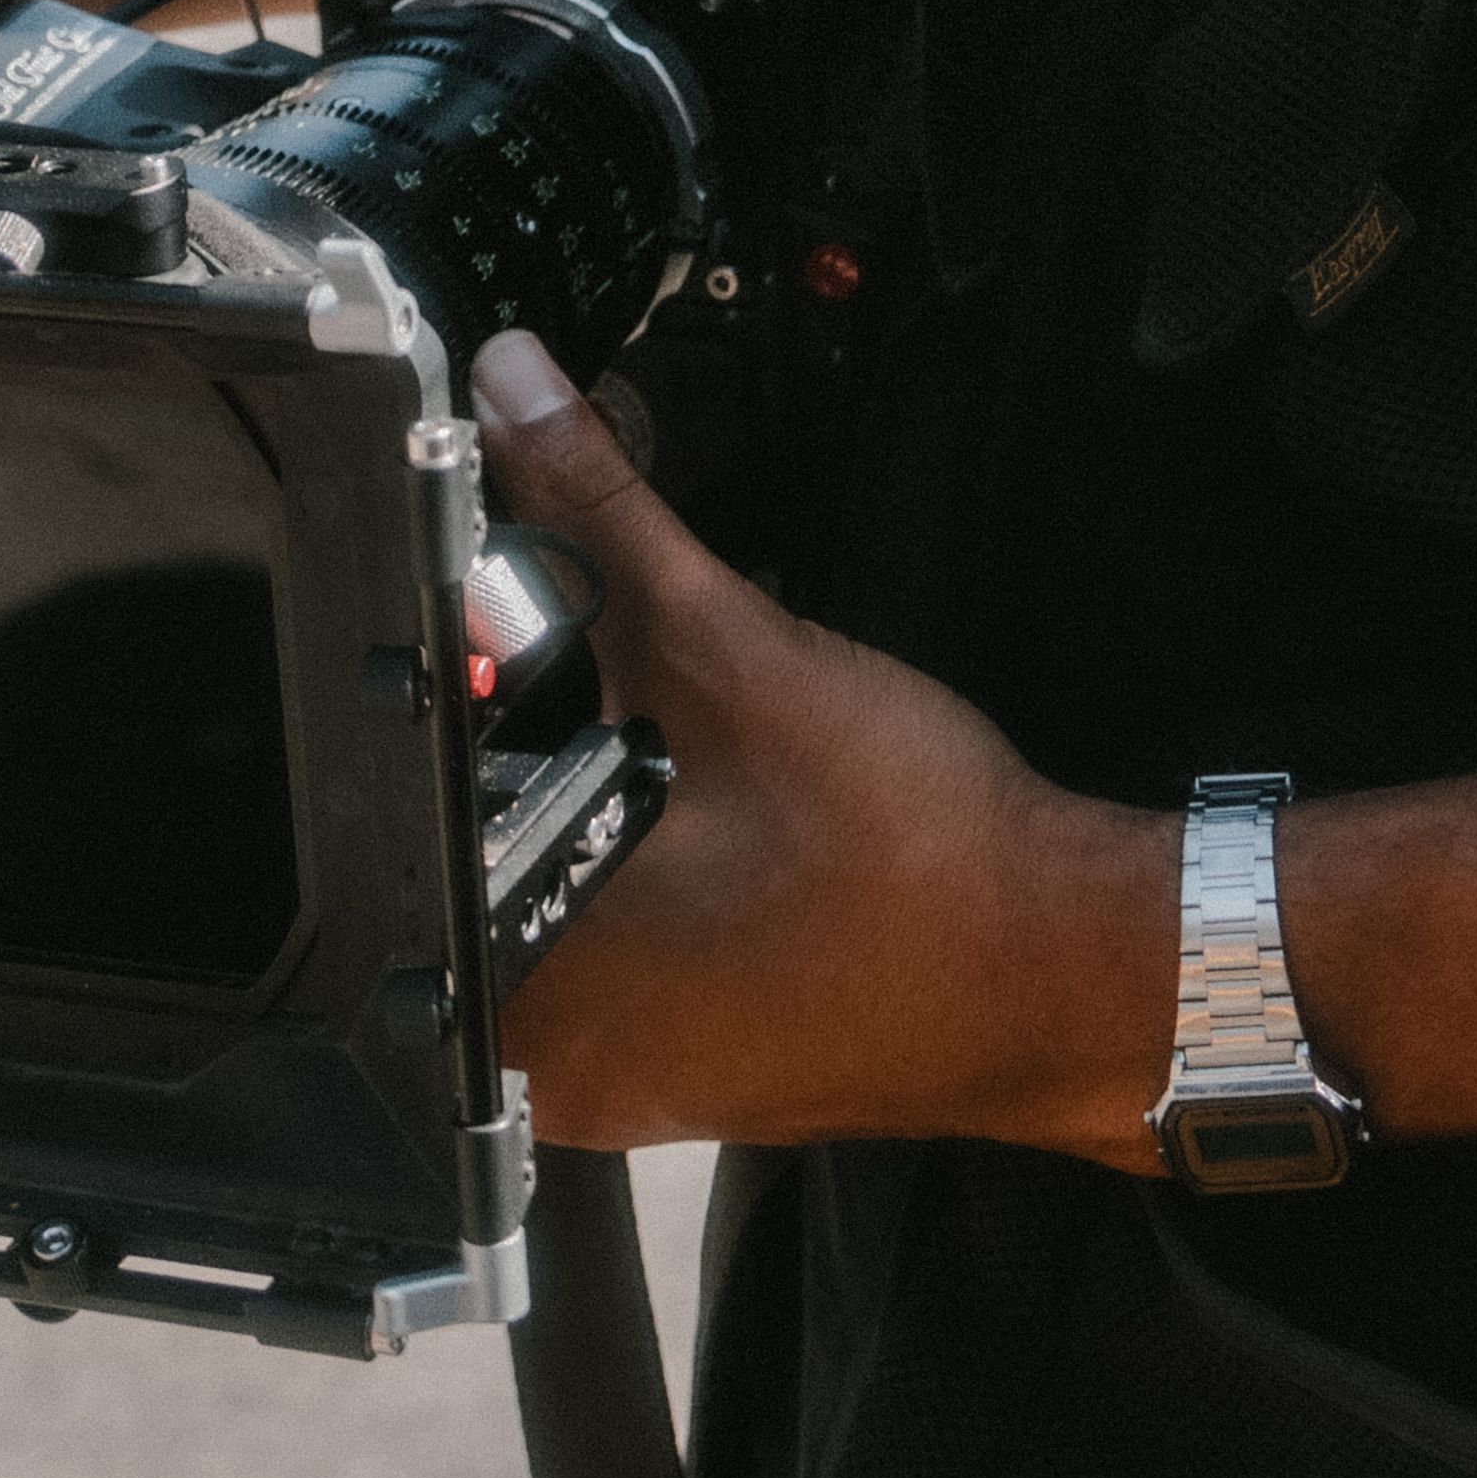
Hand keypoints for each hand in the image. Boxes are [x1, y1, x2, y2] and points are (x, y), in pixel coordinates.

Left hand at [473, 332, 1171, 1168]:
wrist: (1063, 965)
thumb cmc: (911, 853)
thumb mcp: (727, 650)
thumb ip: (597, 513)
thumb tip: (514, 392)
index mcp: (521, 985)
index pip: (413, 799)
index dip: (453, 686)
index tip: (514, 635)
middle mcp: (548, 1064)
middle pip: (471, 850)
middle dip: (526, 741)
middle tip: (627, 692)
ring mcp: (619, 1085)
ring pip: (546, 896)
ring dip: (586, 802)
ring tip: (680, 753)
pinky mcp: (687, 1075)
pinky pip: (617, 954)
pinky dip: (643, 871)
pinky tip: (717, 822)